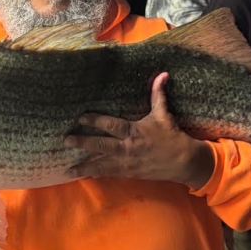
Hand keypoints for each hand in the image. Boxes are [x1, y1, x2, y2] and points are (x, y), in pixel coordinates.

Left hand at [64, 72, 214, 187]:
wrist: (184, 161)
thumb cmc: (172, 136)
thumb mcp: (164, 114)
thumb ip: (158, 95)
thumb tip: (162, 74)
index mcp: (134, 131)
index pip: (111, 125)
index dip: (95, 121)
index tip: (80, 118)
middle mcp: (128, 148)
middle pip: (101, 145)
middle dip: (83, 142)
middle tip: (67, 140)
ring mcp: (127, 163)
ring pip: (102, 164)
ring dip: (85, 165)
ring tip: (68, 168)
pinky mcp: (129, 173)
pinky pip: (110, 174)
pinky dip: (96, 174)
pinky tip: (83, 175)